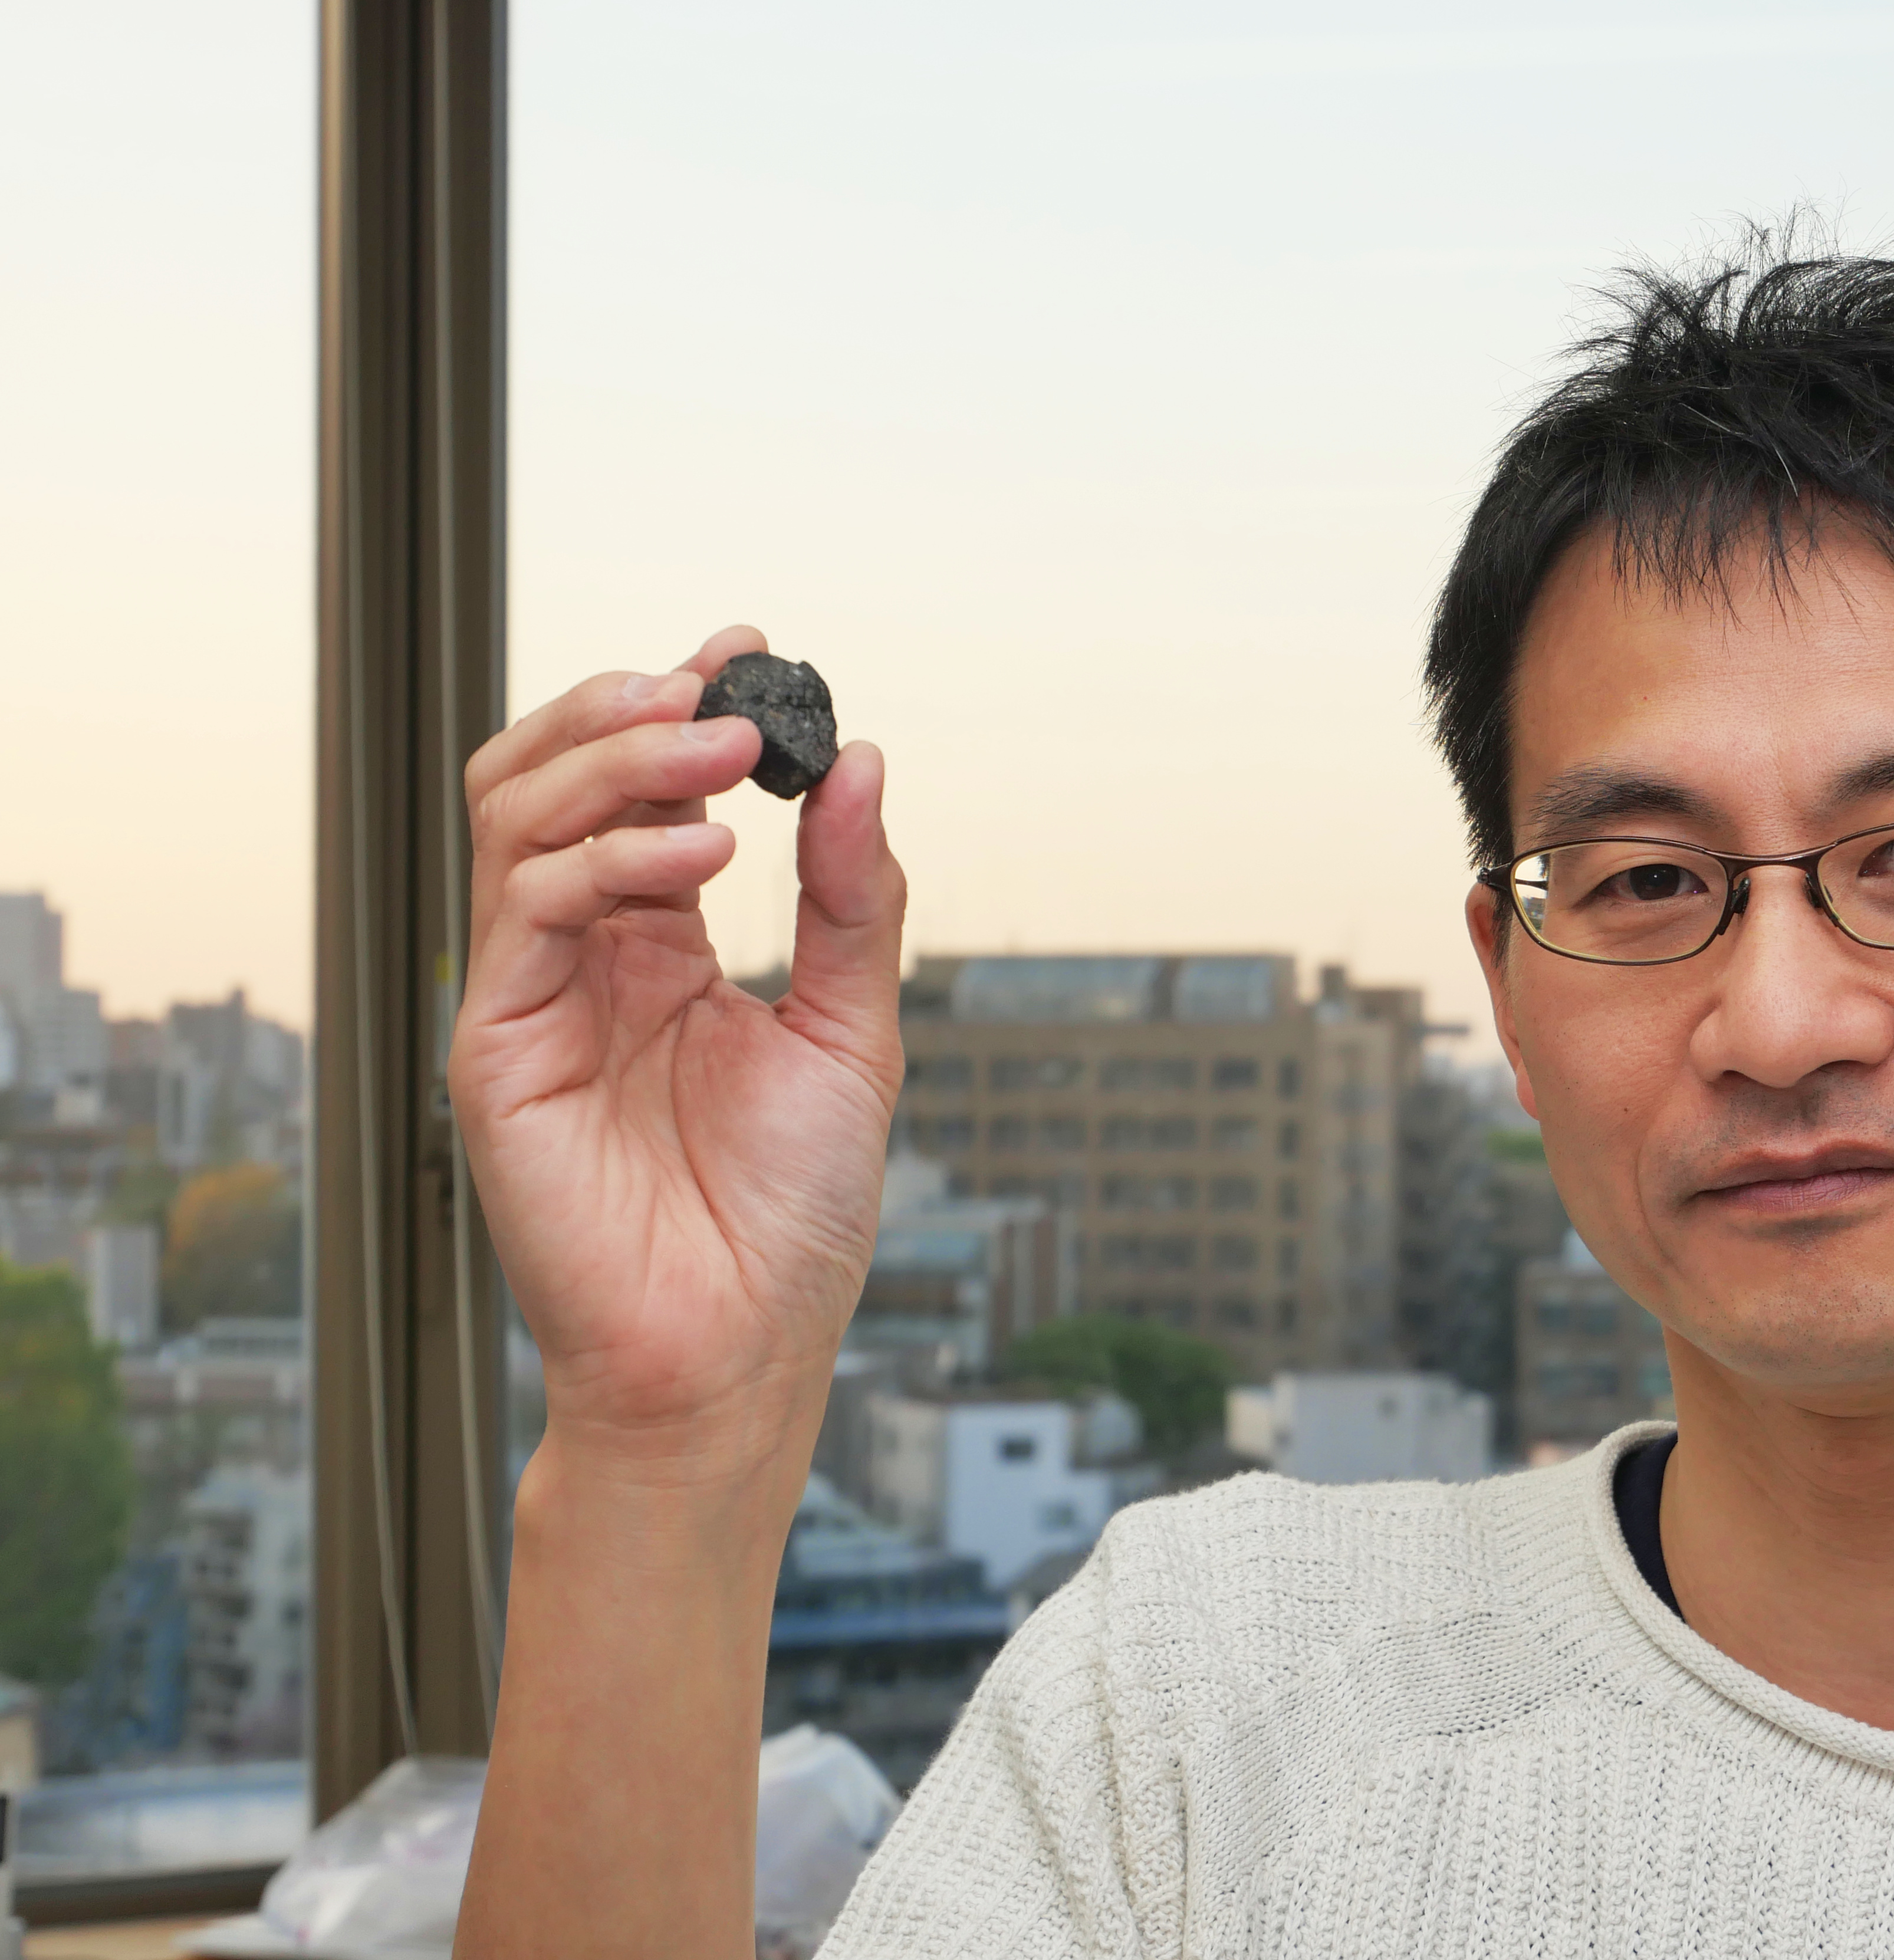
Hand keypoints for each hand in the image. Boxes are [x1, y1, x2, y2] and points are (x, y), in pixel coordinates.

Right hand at [449, 625, 906, 1486]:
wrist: (739, 1352)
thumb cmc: (791, 1219)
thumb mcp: (855, 1034)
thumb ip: (853, 901)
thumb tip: (859, 766)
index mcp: (660, 948)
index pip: (638, 790)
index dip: (680, 709)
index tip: (752, 653)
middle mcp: (585, 959)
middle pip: (549, 778)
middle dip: (629, 711)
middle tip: (720, 688)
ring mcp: (532, 997)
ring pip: (519, 817)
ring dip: (616, 760)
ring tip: (718, 751)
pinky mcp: (496, 1048)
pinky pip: (523, 911)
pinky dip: (606, 858)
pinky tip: (698, 859)